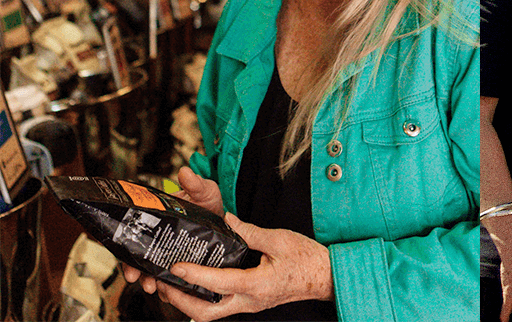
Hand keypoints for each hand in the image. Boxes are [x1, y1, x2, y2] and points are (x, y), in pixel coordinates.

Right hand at [122, 168, 225, 293]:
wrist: (224, 219)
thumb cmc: (208, 203)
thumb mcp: (204, 191)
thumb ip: (196, 183)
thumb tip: (185, 172)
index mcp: (157, 219)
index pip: (132, 232)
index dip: (125, 246)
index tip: (128, 259)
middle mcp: (158, 237)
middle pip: (137, 255)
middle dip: (134, 269)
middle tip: (137, 277)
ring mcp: (169, 252)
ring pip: (152, 270)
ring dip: (149, 280)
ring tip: (153, 287)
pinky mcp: (182, 264)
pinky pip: (170, 278)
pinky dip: (167, 286)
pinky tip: (168, 290)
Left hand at [150, 213, 332, 321]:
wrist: (325, 276)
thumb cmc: (307, 259)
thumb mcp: (279, 239)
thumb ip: (249, 231)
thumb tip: (226, 220)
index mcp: (256, 285)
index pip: (217, 284)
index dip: (193, 276)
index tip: (175, 267)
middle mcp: (249, 301)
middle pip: (205, 313)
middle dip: (180, 301)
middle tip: (164, 284)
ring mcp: (249, 304)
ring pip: (211, 313)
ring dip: (188, 303)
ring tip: (173, 285)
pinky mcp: (251, 301)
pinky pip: (221, 305)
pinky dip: (203, 297)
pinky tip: (196, 284)